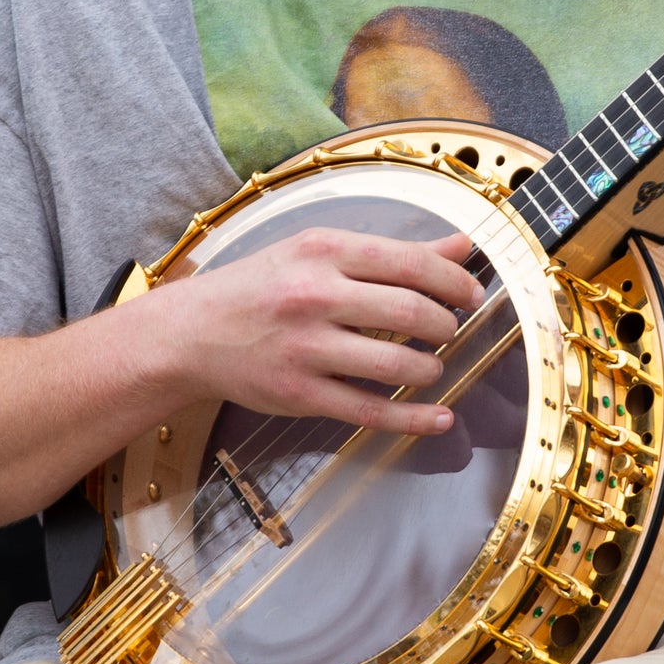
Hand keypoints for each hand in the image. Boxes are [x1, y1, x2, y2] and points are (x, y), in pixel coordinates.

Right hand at [133, 225, 484, 435]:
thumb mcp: (320, 252)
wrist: (191, 333)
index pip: (411, 263)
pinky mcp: (300, 394)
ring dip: (431, 369)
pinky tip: (440, 417)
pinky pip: (370, 411)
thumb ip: (394, 252)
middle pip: (411, 312)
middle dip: (446, 326)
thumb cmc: (262, 287)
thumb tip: (462, 245)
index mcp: (324, 251)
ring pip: (396, 365)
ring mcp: (306, 348)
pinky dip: (414, 418)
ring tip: (432, 365)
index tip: (472, 295)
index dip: (454, 281)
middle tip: (450, 330)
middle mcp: (315, 296)